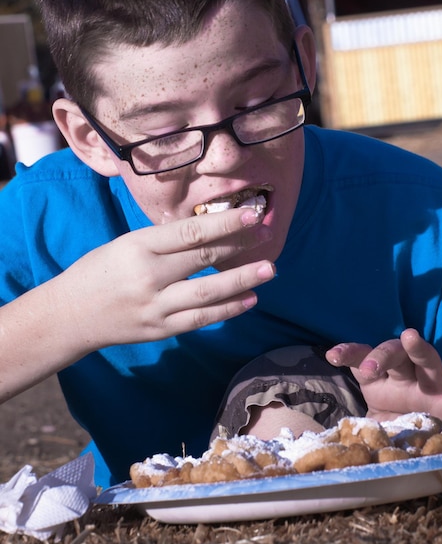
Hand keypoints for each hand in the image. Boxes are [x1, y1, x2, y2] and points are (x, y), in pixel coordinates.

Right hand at [56, 207, 274, 349]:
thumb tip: (210, 232)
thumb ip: (164, 241)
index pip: (190, 232)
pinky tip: (249, 298)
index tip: (252, 214)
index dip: (224, 223)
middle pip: (202, 258)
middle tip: (267, 235)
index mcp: (138, 247)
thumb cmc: (99, 271)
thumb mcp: (126, 244)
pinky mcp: (160, 329)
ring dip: (242, 280)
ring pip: (207, 292)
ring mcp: (155, 306)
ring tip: (268, 270)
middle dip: (239, 245)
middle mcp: (148, 276)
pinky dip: (228, 309)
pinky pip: (201, 319)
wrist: (70, 315)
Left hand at [325, 328, 441, 433]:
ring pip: (425, 361)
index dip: (349, 354)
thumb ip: (356, 425)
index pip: (362, 361)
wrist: (425, 451)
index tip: (332, 356)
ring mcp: (430, 387)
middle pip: (392, 356)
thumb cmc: (392, 432)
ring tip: (410, 337)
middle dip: (380, 357)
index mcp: (379, 383)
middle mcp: (404, 378)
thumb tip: (334, 438)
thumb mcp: (369, 427)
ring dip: (417, 349)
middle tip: (369, 369)